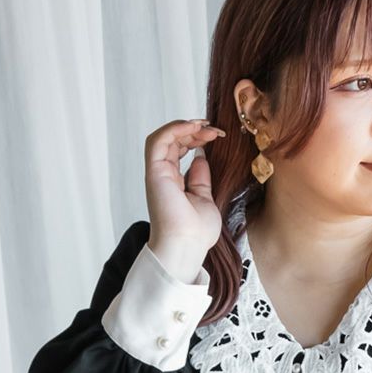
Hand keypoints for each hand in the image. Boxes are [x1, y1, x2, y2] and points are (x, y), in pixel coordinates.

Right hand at [144, 118, 226, 275]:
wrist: (187, 246)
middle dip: (194, 130)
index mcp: (174, 182)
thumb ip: (200, 178)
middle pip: (173, 141)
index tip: (217, 136)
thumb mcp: (204, 198)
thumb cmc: (196, 233)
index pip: (180, 149)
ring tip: (205, 126)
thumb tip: (200, 157)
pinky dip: (174, 129)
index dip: (196, 138)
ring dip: (184, 127)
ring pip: (164, 137)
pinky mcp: (154, 172)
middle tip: (215, 130)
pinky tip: (192, 126)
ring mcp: (157, 173)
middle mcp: (163, 175)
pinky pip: (158, 141)